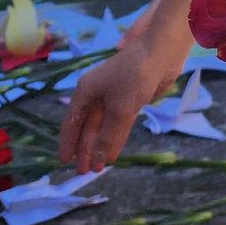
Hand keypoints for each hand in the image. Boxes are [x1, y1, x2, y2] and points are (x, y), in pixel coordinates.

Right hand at [59, 32, 186, 171]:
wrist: (161, 52)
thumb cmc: (135, 76)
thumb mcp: (120, 109)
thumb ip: (109, 136)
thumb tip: (98, 160)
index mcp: (85, 92)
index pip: (71, 122)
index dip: (68, 143)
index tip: (64, 162)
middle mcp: (96, 94)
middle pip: (86, 127)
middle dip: (85, 149)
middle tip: (84, 172)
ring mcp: (113, 96)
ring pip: (102, 127)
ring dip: (99, 146)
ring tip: (98, 168)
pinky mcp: (129, 98)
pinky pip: (117, 123)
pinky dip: (114, 138)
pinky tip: (114, 152)